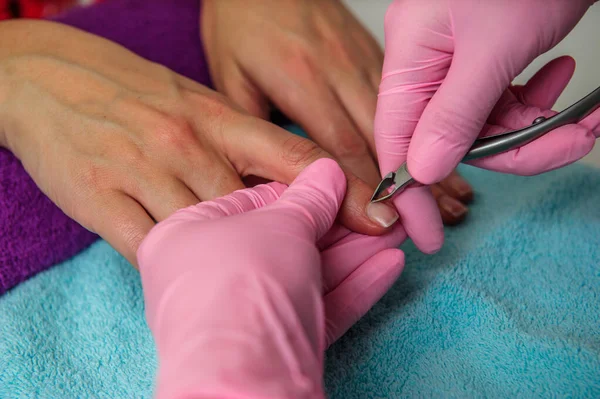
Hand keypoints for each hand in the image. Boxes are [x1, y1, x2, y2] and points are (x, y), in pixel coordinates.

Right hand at [0, 20, 392, 265]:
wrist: (49, 79)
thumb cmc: (136, 95)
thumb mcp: (199, 104)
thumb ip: (246, 142)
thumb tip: (297, 182)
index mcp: (219, 118)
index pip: (295, 157)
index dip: (344, 191)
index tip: (380, 220)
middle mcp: (188, 144)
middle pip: (257, 207)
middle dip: (294, 243)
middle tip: (326, 270)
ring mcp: (143, 172)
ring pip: (206, 231)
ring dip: (234, 260)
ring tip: (254, 281)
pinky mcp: (101, 199)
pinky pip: (150, 249)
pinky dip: (175, 267)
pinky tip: (190, 276)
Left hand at [137, 159, 404, 397]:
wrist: (245, 379)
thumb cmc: (242, 283)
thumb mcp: (280, 225)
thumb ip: (309, 198)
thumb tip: (328, 172)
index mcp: (185, 237)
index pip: (250, 201)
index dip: (300, 189)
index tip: (340, 180)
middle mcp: (207, 278)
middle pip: (284, 241)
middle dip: (339, 223)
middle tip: (378, 207)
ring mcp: (240, 316)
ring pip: (306, 275)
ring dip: (355, 253)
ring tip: (397, 231)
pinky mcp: (272, 350)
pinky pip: (316, 308)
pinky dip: (353, 287)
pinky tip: (391, 265)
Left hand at [201, 0, 473, 227]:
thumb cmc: (241, 20)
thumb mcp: (229, 73)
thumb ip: (251, 127)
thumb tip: (263, 176)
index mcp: (302, 80)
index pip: (339, 149)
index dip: (363, 192)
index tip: (383, 226)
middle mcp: (339, 73)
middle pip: (380, 142)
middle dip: (409, 190)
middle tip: (433, 229)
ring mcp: (360, 62)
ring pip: (402, 123)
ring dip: (430, 165)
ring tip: (456, 204)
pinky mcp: (372, 55)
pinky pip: (405, 99)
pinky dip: (428, 132)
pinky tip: (447, 152)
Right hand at [375, 0, 599, 252]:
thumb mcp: (491, 48)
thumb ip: (453, 114)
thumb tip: (424, 169)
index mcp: (410, 59)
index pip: (396, 142)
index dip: (411, 193)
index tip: (427, 236)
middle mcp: (428, 65)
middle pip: (453, 140)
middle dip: (517, 151)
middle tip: (569, 144)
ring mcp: (458, 63)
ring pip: (487, 127)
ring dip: (540, 128)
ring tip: (582, 111)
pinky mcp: (487, 60)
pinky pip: (506, 104)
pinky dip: (541, 104)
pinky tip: (561, 79)